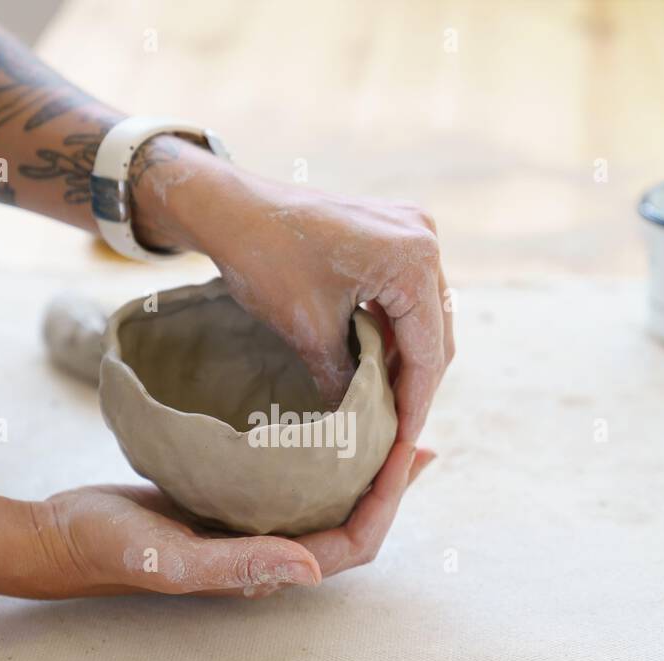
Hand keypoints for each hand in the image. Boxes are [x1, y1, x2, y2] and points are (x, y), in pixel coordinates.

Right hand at [29, 443, 433, 597]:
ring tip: (390, 422)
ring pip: (326, 500)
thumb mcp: (168, 558)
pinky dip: (320, 455)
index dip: (387, 504)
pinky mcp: (230, 501)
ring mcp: (250, 526)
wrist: (60, 532)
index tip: (406, 451)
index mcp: (264, 570)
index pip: (352, 544)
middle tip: (416, 431)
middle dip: (389, 483)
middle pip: (352, 522)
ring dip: (362, 468)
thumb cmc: (108, 547)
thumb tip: (313, 567)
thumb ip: (235, 566)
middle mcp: (267, 551)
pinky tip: (324, 421)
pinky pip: (291, 481)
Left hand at [206, 181, 453, 442]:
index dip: (415, 406)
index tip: (402, 448)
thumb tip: (362, 429)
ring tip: (382, 405)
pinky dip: (390, 332)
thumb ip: (347, 382)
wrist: (229, 208)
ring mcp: (410, 232)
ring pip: (421, 317)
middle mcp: (424, 238)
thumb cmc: (266, 261)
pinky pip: (403, 295)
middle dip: (414, 386)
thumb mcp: (310, 333)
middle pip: (434, 334)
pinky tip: (371, 364)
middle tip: (394, 434)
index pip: (428, 351)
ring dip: (403, 360)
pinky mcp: (391, 234)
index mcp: (413, 260)